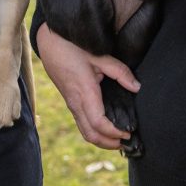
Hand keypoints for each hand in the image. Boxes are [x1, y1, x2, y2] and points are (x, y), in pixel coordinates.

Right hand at [36, 22, 138, 148]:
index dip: (114, 133)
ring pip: (85, 132)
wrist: (49, 42)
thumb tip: (136, 87)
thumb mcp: (99, 55)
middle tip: (127, 142)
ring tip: (119, 139)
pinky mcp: (70, 101)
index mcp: (84, 93)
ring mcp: (71, 104)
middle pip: (91, 135)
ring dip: (102, 140)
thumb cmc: (72, 46)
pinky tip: (105, 128)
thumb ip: (119, 71)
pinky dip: (95, 132)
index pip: (99, 124)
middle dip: (109, 143)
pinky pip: (81, 124)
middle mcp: (76, 103)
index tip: (129, 133)